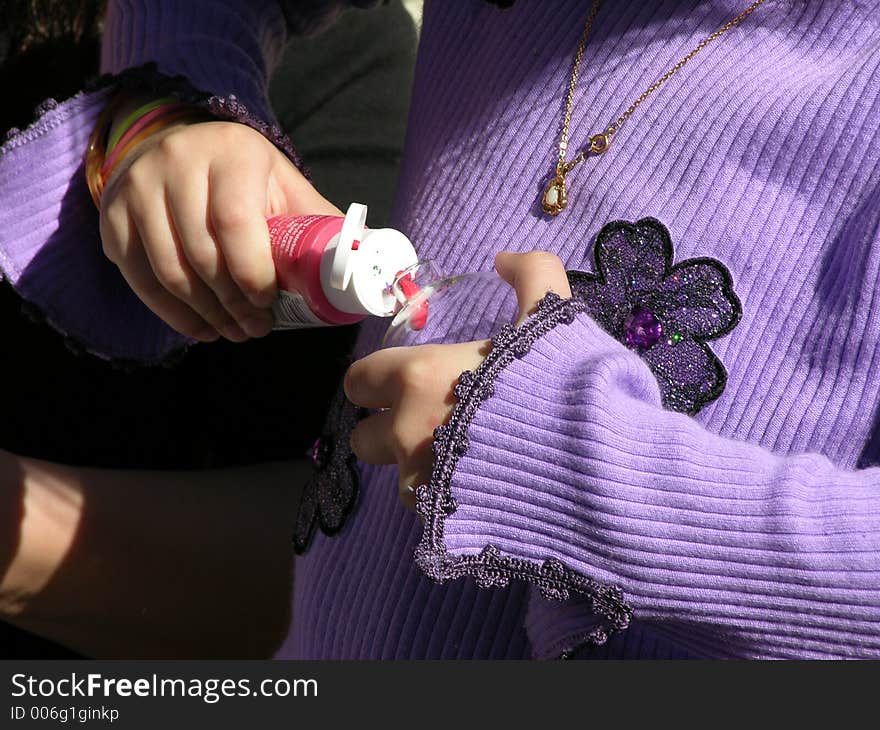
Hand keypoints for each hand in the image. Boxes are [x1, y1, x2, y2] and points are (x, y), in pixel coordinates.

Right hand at [99, 119, 340, 341]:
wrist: (181, 148)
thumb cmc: (246, 178)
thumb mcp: (285, 187)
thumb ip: (319, 222)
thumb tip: (365, 266)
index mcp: (232, 153)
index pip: (235, 221)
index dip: (252, 272)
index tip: (268, 303)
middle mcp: (176, 162)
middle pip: (202, 252)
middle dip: (232, 303)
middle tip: (255, 330)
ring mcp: (137, 187)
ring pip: (168, 269)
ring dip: (205, 313)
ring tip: (233, 332)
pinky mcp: (112, 214)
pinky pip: (138, 276)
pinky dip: (171, 312)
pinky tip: (200, 328)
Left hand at [344, 250, 572, 508]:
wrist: (599, 467)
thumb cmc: (566, 385)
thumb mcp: (552, 316)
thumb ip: (530, 274)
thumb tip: (505, 258)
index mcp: (418, 377)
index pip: (358, 381)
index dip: (376, 382)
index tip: (404, 383)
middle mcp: (406, 432)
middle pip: (363, 439)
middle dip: (389, 431)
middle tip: (434, 424)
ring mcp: (421, 484)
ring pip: (400, 479)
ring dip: (422, 470)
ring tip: (469, 460)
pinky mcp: (442, 524)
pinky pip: (430, 513)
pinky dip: (448, 502)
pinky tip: (485, 490)